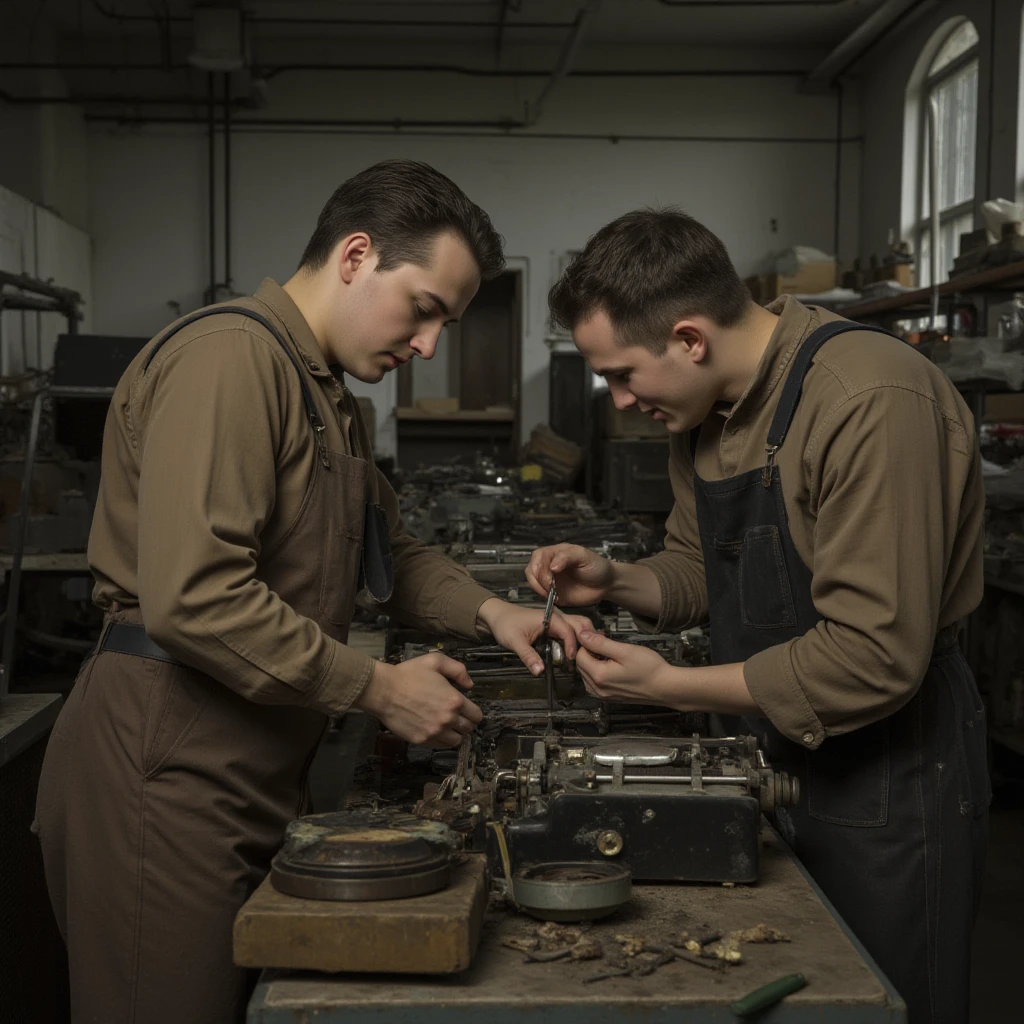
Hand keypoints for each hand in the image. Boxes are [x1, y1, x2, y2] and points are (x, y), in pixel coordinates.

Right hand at [354, 654, 481, 747]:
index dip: (474, 713)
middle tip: (458, 718)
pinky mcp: (421, 740)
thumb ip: (458, 670)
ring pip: (456, 741)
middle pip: (468, 729)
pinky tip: (436, 731)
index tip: (469, 711)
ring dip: (455, 734)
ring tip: (447, 727)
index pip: (476, 715)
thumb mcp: (436, 661)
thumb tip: (470, 685)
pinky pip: (440, 746)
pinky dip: (441, 740)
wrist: (384, 690)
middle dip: (466, 723)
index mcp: (455, 700)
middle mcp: (448, 719)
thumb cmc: (409, 674)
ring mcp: (435, 732)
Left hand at [477, 598, 591, 675]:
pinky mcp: (554, 627)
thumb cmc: (505, 624)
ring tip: (585, 656)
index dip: (573, 646)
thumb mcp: (515, 641)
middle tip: (588, 656)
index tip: (571, 660)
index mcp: (550, 618)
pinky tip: (575, 654)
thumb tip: (539, 671)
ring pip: (578, 627)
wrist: (497, 615)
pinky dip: (577, 640)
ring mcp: (557, 621)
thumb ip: (528, 656)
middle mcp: (556, 617)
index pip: (569, 631)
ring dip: (584, 639)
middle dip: (588, 639)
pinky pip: (571, 632)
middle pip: (580, 624)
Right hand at [525, 543, 615, 605]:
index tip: (551, 578)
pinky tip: (555, 598)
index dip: (541, 568)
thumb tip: (552, 566)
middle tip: (550, 588)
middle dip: (538, 579)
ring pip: (532, 580)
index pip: (538, 557)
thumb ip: (567, 557)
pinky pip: (540, 593)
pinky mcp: (552, 592)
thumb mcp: (584, 556)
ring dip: (538, 588)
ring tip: (551, 594)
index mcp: (556, 553)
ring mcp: (550, 579)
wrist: (606, 584)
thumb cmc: (596, 566)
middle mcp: (549, 564)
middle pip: (532, 569)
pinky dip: (543, 596)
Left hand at [575, 629, 674, 703]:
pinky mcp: (610, 697)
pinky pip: (595, 683)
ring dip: (594, 663)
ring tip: (612, 656)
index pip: (579, 655)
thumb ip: (600, 643)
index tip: (602, 638)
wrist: (666, 687)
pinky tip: (614, 667)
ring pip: (587, 675)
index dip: (589, 643)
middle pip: (581, 666)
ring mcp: (604, 695)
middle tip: (608, 645)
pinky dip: (600, 673)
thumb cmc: (650, 669)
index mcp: (599, 676)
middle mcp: (598, 689)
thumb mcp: (624, 650)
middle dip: (590, 653)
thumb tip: (583, 636)